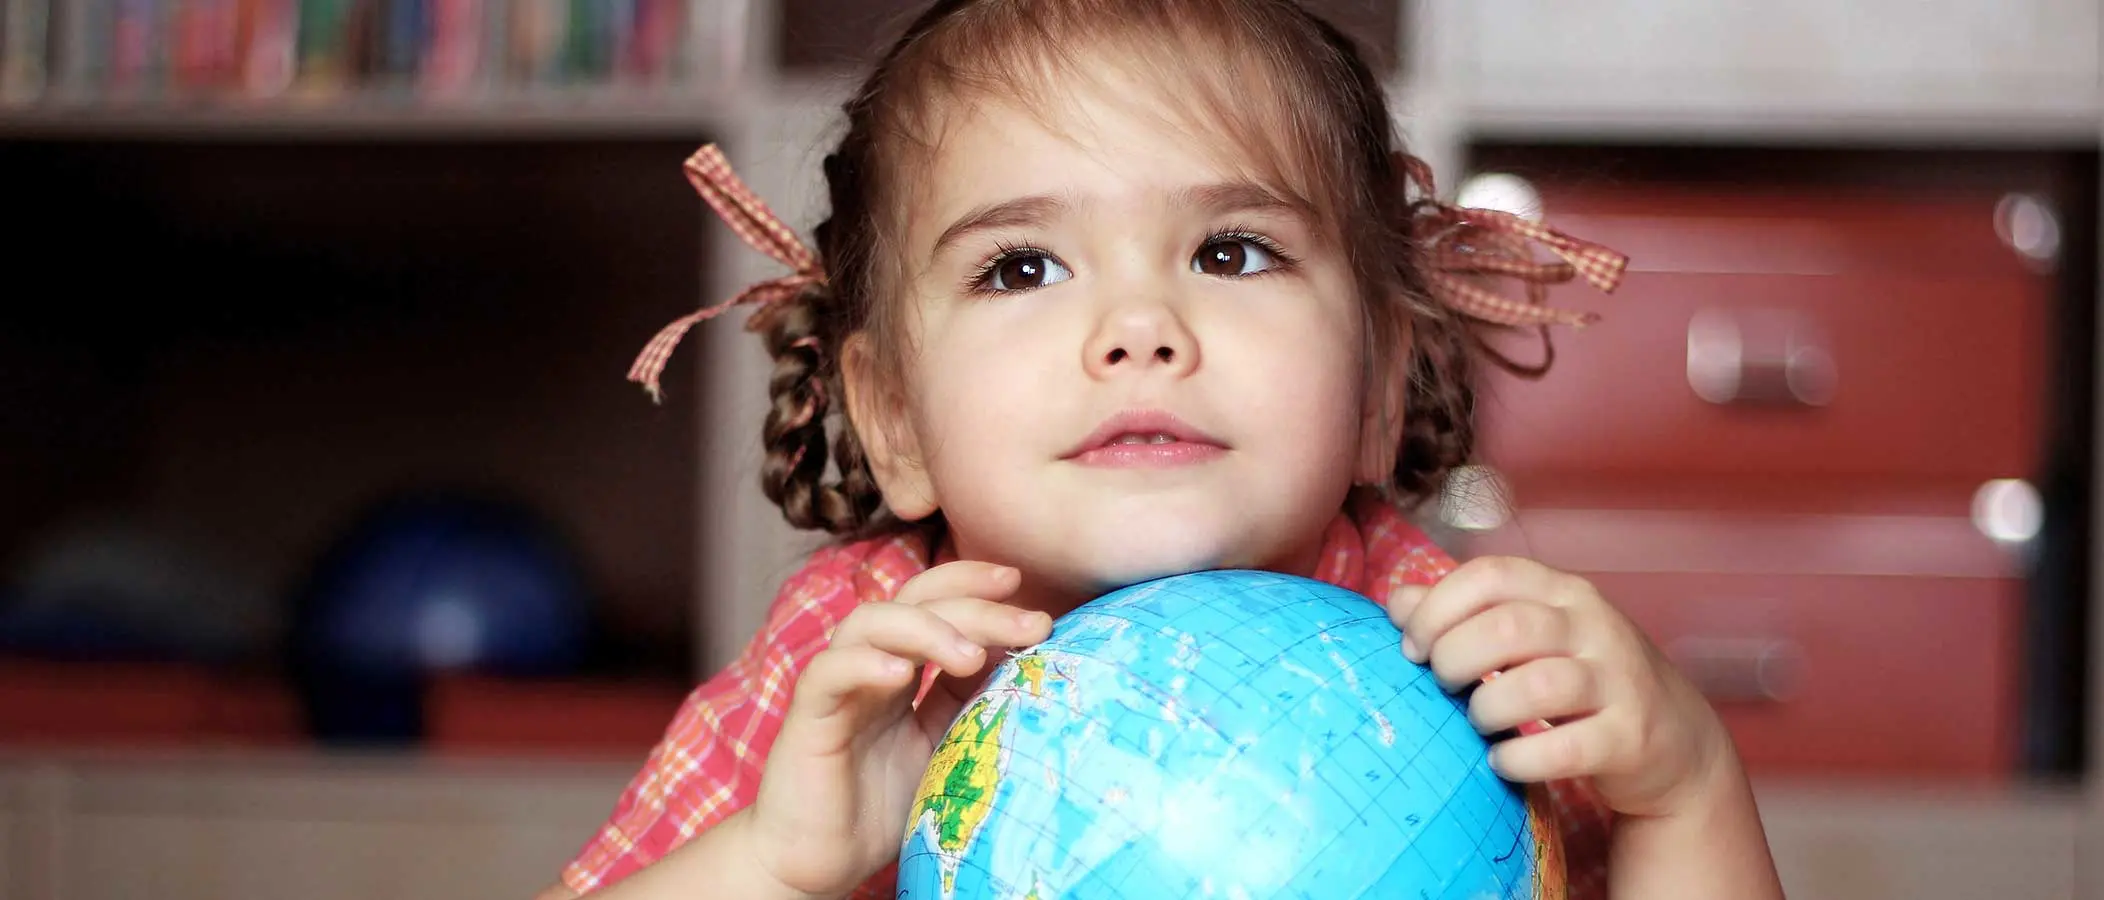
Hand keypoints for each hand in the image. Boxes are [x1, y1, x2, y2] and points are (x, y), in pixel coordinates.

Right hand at [745, 561, 1053, 898]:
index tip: (1023, 590)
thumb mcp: (942, 746)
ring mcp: (837, 687)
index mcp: (902, 668)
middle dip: (975, 606)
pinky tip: (899, 674)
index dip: (973, 586)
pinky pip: (828, 674)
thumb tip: (1015, 655)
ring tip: (969, 657)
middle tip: (1029, 624)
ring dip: (926, 629)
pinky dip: (862, 664)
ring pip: (870, 622)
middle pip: (914, 603)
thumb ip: (965, 700)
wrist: (819, 861)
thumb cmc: (879, 805)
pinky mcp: (807, 720)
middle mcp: (869, 665)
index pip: (934, 601)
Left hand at [1390, 556, 1736, 819]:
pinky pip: (1564, 749)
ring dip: (1487, 709)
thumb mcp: (1529, 636)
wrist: (1674, 743)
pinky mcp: (1630, 738)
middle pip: (1508, 628)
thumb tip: (1398, 601)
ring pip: (1538, 685)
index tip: (1413, 648)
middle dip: (1455, 658)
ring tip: (1476, 721)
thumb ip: (1464, 614)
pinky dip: (1519, 758)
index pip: (1490, 575)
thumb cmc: (1580, 681)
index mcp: (1563, 592)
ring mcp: (1619, 682)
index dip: (1437, 608)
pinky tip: (1501, 760)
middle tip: (1442, 685)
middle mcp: (1595, 627)